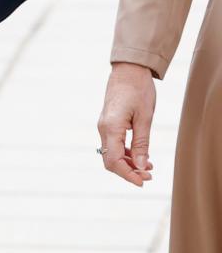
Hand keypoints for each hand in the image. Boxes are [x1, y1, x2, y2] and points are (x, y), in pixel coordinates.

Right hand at [97, 61, 154, 185]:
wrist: (128, 69)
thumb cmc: (138, 89)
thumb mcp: (145, 118)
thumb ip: (142, 144)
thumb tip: (143, 167)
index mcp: (111, 128)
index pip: (114, 161)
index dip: (127, 175)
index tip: (142, 182)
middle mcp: (103, 129)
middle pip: (111, 161)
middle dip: (128, 172)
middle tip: (148, 177)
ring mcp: (104, 126)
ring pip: (113, 154)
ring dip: (129, 164)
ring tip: (149, 168)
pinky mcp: (109, 123)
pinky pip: (114, 144)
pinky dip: (126, 153)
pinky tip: (141, 156)